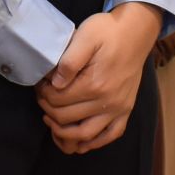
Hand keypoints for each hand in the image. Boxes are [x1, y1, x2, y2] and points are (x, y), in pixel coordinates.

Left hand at [35, 1, 160, 153]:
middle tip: (41, 98)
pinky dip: (93, 143)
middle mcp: (107, 101)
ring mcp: (119, 108)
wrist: (135, 32)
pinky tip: (80, 141)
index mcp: (94, 83)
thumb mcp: (85, 36)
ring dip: (64, 133)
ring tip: (51, 121)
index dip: (43, 94)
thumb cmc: (107, 31)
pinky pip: (109, 136)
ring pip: (86, 135)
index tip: (39, 84)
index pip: (59, 99)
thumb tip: (55, 83)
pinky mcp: (126, 110)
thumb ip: (69, 61)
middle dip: (49, 110)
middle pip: (68, 118)